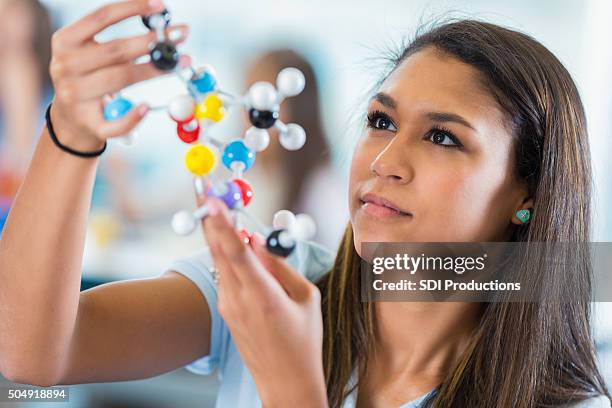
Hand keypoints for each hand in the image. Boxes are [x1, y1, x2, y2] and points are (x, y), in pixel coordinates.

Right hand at [48, 0, 188, 151]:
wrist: (70, 119)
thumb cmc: (89, 79)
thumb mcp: (91, 54)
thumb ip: (119, 44)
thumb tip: (163, 32)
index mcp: (66, 41)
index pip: (101, 17)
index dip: (132, 8)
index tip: (160, 6)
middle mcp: (66, 66)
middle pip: (116, 50)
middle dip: (153, 42)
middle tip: (180, 35)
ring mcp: (75, 96)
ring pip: (120, 79)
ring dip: (153, 70)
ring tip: (178, 62)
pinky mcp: (89, 123)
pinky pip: (116, 122)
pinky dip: (133, 116)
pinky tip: (146, 107)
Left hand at [201, 198, 328, 407]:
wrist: (286, 383)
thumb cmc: (305, 341)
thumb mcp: (306, 298)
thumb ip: (280, 267)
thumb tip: (259, 241)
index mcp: (262, 296)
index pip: (236, 253)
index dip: (222, 224)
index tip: (211, 200)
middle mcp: (238, 300)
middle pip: (218, 250)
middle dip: (209, 217)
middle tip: (203, 188)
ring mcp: (229, 307)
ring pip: (219, 261)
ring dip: (217, 233)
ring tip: (217, 205)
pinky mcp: (227, 311)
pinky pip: (224, 274)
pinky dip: (226, 253)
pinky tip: (234, 241)